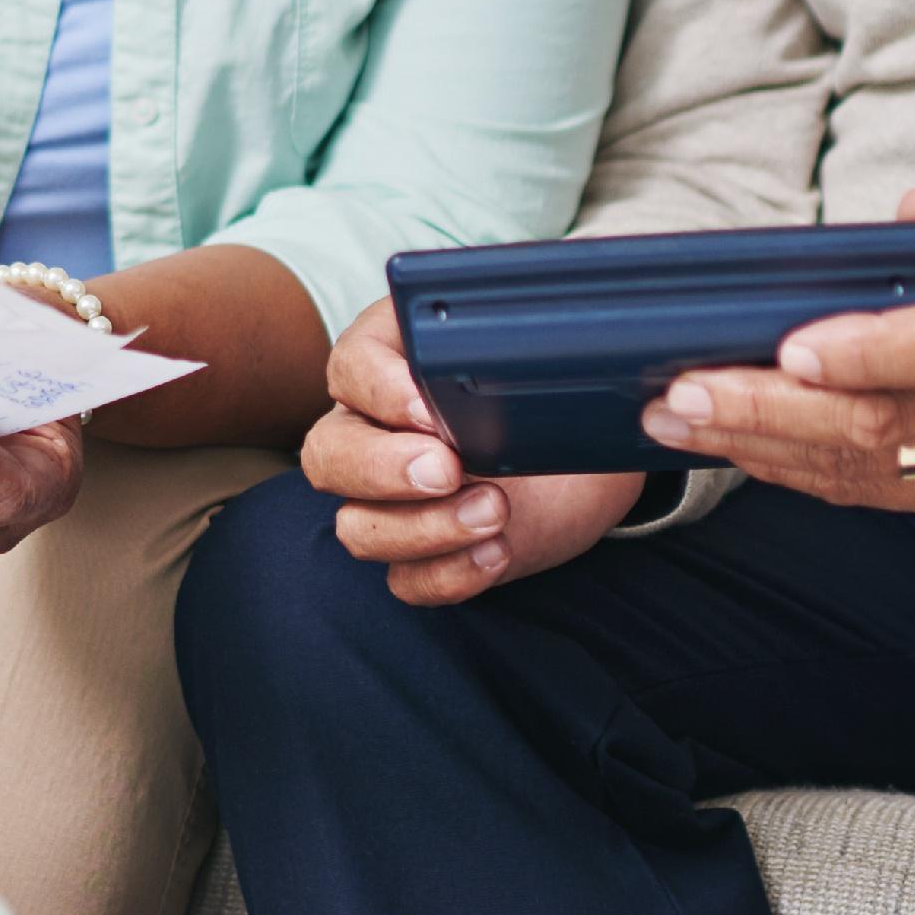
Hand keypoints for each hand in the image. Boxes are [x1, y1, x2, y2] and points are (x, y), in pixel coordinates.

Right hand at [304, 297, 643, 604]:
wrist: (585, 456)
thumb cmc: (545, 387)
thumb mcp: (535, 349)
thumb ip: (515, 334)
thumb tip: (529, 337)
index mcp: (389, 363)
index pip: (350, 368)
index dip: (378, 389)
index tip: (429, 406)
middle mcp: (372, 432)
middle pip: (329, 455)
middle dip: (383, 468)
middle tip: (449, 468)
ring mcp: (389, 502)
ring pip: (357, 527)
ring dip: (421, 529)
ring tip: (495, 511)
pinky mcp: (423, 554)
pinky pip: (405, 580)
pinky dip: (447, 573)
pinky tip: (496, 552)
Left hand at [639, 144, 914, 513]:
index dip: (871, 355)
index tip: (790, 348)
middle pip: (897, 421)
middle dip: (775, 411)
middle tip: (683, 394)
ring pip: (879, 468)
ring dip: (769, 448)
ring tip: (680, 422)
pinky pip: (885, 491)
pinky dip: (804, 472)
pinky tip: (740, 445)